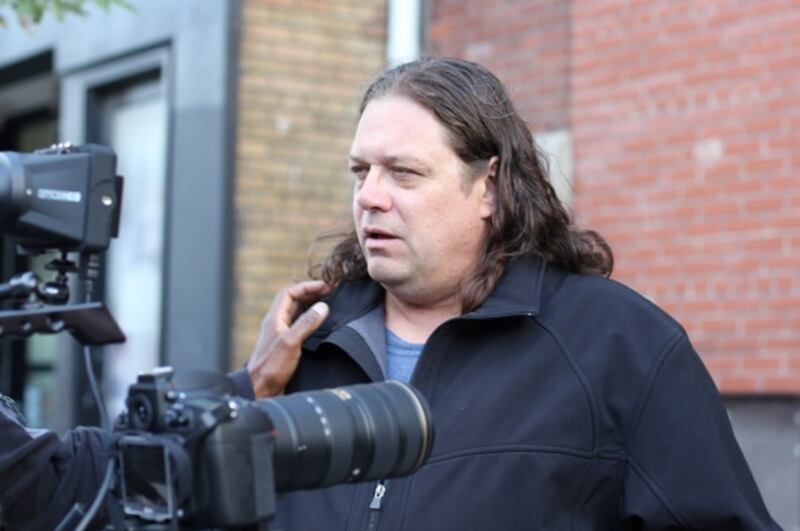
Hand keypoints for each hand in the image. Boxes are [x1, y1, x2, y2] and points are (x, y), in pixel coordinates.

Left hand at [247, 280, 332, 397]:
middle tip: (330, 292)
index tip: (325, 287)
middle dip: (311, 293)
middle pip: (294, 300)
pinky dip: (311, 320)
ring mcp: (281, 333)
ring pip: (297, 312)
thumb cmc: (270, 367)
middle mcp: (277, 323)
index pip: (289, 292)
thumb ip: (306, 323)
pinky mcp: (286, 345)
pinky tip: (321, 324)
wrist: (259, 389)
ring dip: (311, 306)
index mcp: (274, 318)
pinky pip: (300, 325)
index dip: (307, 287)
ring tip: (328, 304)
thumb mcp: (291, 342)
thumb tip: (322, 306)